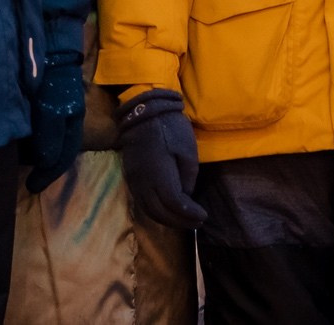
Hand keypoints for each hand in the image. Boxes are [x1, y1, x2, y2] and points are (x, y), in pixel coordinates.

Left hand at [25, 50, 85, 193]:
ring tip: (17, 160)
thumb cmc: (53, 78)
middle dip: (42, 165)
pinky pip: (37, 125)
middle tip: (24, 175)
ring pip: (45, 138)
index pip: (63, 157)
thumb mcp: (52, 109)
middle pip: (55, 150)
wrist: (50, 42)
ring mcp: (54, 107)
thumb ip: (49, 137)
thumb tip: (44, 163)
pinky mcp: (41, 98)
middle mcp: (65, 117)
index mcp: (72, 122)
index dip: (48, 175)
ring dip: (34, 152)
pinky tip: (15, 137)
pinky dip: (28, 136)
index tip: (31, 187)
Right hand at [116, 89, 206, 230]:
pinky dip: (155, 211)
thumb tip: (186, 195)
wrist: (144, 111)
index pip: (174, 204)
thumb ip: (188, 178)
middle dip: (179, 221)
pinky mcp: (130, 176)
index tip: (203, 215)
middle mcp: (143, 182)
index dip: (189, 214)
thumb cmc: (170, 127)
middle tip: (196, 222)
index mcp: (159, 174)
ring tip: (183, 220)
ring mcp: (134, 180)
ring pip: (148, 210)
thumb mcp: (188, 151)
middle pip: (160, 212)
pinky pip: (141, 201)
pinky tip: (167, 210)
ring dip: (166, 219)